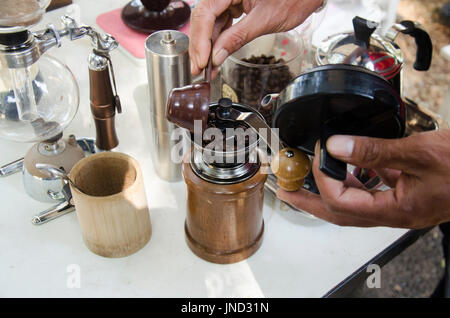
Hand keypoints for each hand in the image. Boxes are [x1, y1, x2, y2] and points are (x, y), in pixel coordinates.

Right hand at [189, 0, 321, 74]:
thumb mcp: (264, 20)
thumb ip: (238, 38)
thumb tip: (217, 57)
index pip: (205, 13)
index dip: (201, 40)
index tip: (203, 61)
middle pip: (203, 18)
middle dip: (200, 45)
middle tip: (199, 69)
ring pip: (209, 22)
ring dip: (207, 45)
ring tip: (206, 67)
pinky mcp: (233, 4)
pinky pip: (219, 22)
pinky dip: (217, 40)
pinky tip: (215, 55)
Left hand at [276, 129, 449, 228]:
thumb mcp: (420, 152)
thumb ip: (374, 151)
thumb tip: (336, 146)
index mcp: (396, 210)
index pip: (342, 202)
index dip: (322, 179)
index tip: (315, 155)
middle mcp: (394, 214)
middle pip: (338, 214)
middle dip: (307, 202)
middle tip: (283, 191)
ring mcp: (398, 206)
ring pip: (352, 205)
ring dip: (326, 192)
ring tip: (306, 179)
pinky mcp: (404, 195)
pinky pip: (370, 193)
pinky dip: (353, 181)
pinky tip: (347, 165)